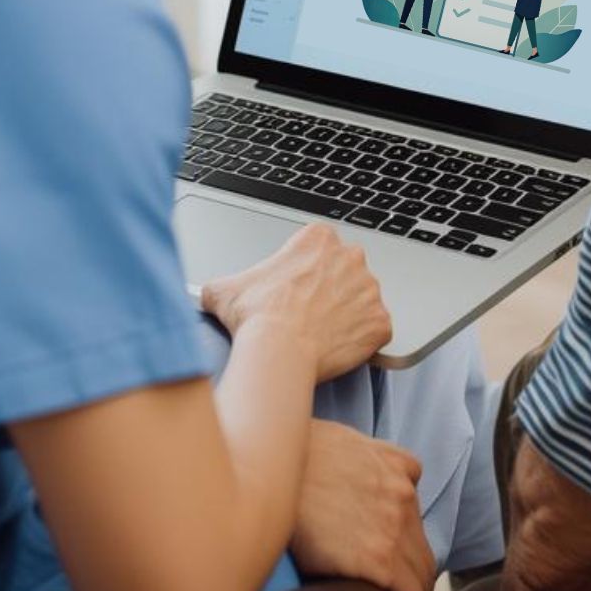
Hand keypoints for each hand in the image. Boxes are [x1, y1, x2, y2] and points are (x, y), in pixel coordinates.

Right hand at [198, 224, 391, 380]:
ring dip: (349, 314)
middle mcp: (351, 257)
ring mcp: (370, 290)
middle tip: (310, 312)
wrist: (278, 351)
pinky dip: (363, 340)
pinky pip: (376, 330)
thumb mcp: (224, 288)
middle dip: (333, 289)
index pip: (321, 248)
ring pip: (363, 300)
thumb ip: (223, 282)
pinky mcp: (380, 322)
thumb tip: (210, 292)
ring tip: (323, 334)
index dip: (307, 271)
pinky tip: (339, 349)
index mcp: (319, 238)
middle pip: (347, 270)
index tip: (296, 289)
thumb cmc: (254, 316)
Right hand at [291, 421, 433, 590]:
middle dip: (410, 574)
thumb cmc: (295, 451)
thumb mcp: (344, 439)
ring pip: (422, 575)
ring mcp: (393, 528)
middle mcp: (402, 497)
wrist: (273, 462)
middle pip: (422, 550)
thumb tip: (362, 465)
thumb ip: (369, 455)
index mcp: (397, 469)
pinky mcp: (377, 558)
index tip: (391, 562)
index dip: (404, 544)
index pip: (415, 517)